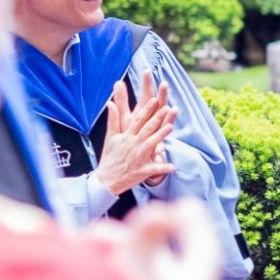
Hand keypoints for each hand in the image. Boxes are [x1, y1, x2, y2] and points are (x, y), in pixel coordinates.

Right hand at [93, 78, 175, 196]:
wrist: (106, 179)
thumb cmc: (110, 157)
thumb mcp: (110, 137)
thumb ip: (113, 119)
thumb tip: (110, 103)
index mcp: (127, 137)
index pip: (138, 120)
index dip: (146, 110)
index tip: (154, 100)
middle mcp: (134, 145)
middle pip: (147, 129)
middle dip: (157, 117)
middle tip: (167, 107)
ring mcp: (139, 157)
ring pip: (152, 144)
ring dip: (161, 135)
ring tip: (171, 126)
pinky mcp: (143, 171)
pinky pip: (155, 169)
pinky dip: (163, 168)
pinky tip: (173, 166)